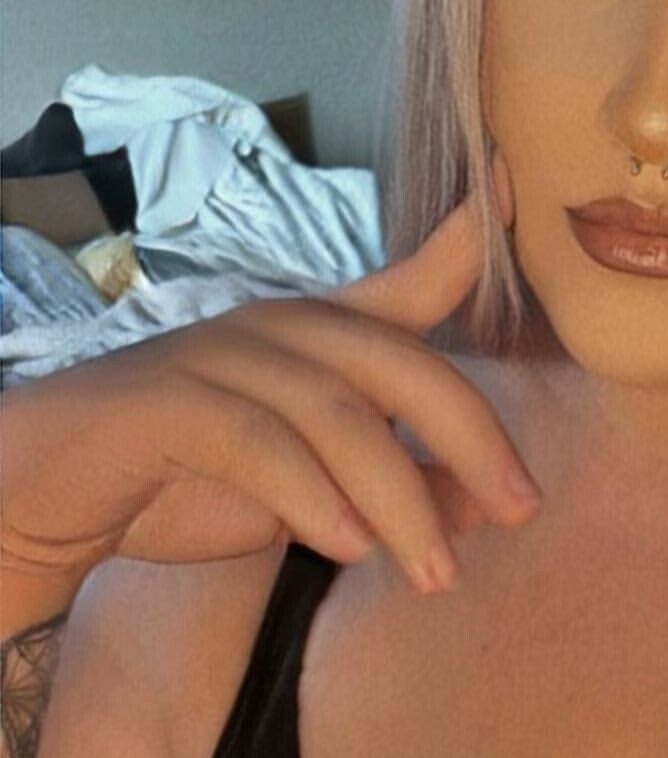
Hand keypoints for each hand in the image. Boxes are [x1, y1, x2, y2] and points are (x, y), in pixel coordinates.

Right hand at [0, 200, 540, 599]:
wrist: (56, 492)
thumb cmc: (192, 480)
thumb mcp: (317, 495)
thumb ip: (402, 490)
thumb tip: (491, 506)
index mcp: (321, 338)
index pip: (408, 282)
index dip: (463, 238)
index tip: (511, 185)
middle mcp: (281, 330)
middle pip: (402, 366)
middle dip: (473, 439)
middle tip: (522, 508)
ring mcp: (224, 358)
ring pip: (340, 416)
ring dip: (400, 501)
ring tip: (435, 573)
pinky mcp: (170, 403)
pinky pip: (259, 443)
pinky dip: (313, 498)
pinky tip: (347, 547)